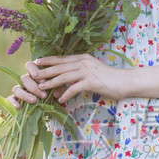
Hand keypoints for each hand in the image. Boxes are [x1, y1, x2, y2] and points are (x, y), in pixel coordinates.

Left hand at [10, 55, 124, 106]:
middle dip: (45, 71)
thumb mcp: (92, 71)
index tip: (36, 62)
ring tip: (41, 88)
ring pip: (64, 76)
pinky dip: (66, 94)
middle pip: (60, 66)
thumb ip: (79, 73)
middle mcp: (83, 62)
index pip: (62, 59)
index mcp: (82, 58)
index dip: (48, 60)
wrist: (125, 81)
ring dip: (51, 83)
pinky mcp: (91, 82)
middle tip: (33, 75)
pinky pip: (74, 88)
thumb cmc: (108, 78)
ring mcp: (87, 71)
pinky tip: (60, 100)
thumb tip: (67, 80)